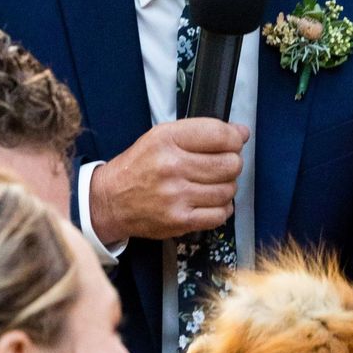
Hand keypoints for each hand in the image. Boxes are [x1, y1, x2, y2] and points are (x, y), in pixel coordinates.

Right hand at [90, 119, 247, 244]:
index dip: (235, 138)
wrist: (111, 200)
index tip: (236, 141)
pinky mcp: (180, 220)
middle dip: (232, 163)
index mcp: (166, 139)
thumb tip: (241, 134)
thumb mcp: (161, 136)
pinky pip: (220, 214)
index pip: (220, 134)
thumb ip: (200, 132)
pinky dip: (222, 208)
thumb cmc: (140, 167)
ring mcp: (176, 196)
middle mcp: (172, 166)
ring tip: (212, 184)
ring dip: (226, 187)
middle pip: (230, 164)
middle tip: (223, 165)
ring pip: (228, 190)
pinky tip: (210, 201)